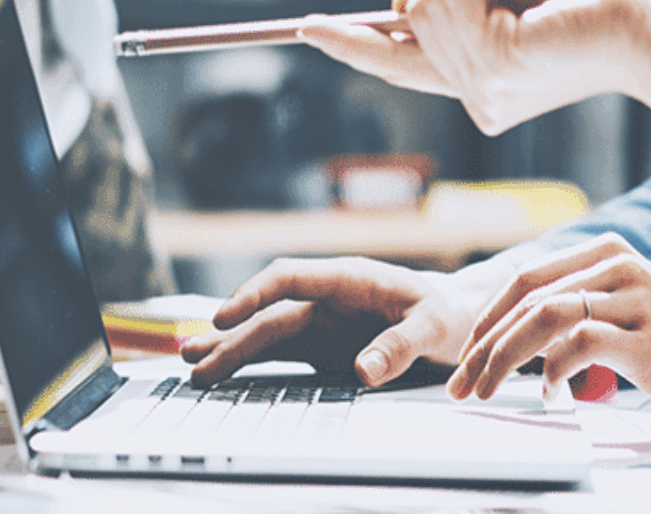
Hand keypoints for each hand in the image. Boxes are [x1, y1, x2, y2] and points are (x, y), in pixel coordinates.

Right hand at [181, 257, 493, 387]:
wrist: (459, 319)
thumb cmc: (449, 314)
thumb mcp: (435, 326)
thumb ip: (401, 345)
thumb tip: (365, 369)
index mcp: (351, 278)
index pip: (292, 278)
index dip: (255, 294)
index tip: (226, 314)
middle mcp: (328, 297)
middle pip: (270, 312)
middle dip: (231, 333)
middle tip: (193, 357)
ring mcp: (321, 321)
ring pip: (267, 332)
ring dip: (230, 347)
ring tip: (191, 365)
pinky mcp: (322, 345)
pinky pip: (279, 351)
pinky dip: (248, 360)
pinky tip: (219, 371)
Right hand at [297, 0, 650, 135]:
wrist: (641, 25)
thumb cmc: (591, 2)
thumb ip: (460, 2)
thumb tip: (408, 1)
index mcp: (481, 83)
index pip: (403, 66)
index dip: (354, 45)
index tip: (307, 28)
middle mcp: (474, 95)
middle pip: (407, 21)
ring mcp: (477, 88)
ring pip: (421, 1)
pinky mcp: (488, 65)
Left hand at [447, 233, 650, 447]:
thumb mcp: (625, 315)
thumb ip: (578, 310)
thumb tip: (513, 335)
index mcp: (610, 253)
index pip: (525, 279)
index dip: (486, 319)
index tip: (465, 358)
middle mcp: (620, 265)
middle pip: (525, 297)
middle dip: (482, 343)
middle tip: (461, 383)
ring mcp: (635, 298)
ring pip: (543, 318)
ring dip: (502, 358)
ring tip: (487, 391)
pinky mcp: (647, 337)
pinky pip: (578, 345)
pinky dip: (552, 373)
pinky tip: (551, 395)